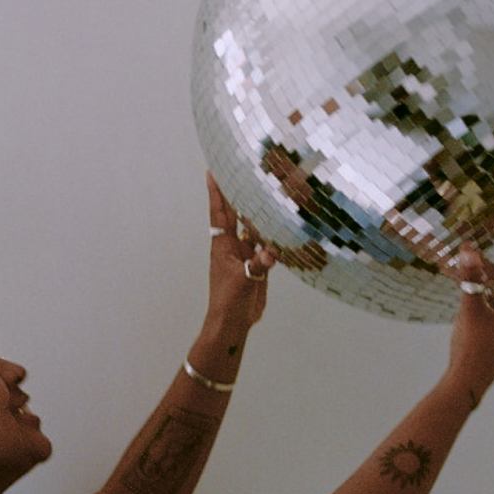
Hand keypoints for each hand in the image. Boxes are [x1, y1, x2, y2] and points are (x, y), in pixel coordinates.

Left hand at [206, 173, 276, 329]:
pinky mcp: (257, 265)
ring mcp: (246, 254)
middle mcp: (234, 245)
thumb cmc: (228, 300)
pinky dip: (272, 234)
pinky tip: (282, 224)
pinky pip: (266, 244)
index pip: (220, 213)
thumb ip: (258, 265)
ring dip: (258, 212)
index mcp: (223, 244)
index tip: (211, 171)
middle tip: (241, 171)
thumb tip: (272, 250)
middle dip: (237, 194)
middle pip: (236, 214)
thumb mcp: (243, 281)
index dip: (216, 193)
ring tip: (266, 191)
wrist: (232, 321)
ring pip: (253, 228)